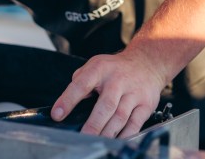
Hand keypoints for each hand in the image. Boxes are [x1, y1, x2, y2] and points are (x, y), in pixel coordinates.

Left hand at [51, 50, 166, 137]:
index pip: (82, 84)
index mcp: (101, 69)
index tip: (57, 115)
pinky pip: (135, 124)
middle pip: (106, 106)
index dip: (68, 100)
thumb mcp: (96, 64)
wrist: (147, 62)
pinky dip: (125, 136)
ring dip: (107, 133)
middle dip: (93, 124)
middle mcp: (118, 80)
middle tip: (82, 137)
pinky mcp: (146, 105)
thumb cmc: (116, 68)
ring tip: (96, 141)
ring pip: (120, 117)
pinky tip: (115, 141)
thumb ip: (81, 80)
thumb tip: (68, 102)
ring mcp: (134, 93)